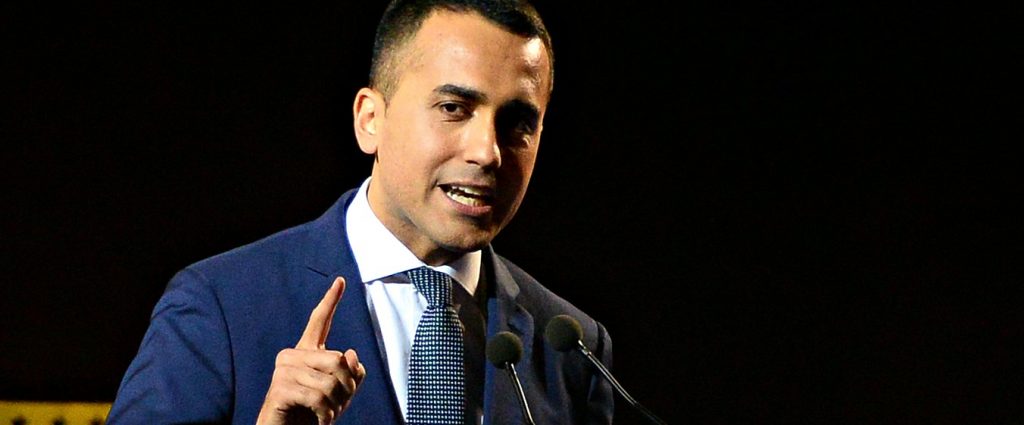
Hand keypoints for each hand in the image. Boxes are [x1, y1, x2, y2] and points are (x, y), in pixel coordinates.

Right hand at [256, 277, 366, 424]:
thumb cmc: (314, 413)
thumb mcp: (341, 392)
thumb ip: (351, 372)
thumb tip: (350, 353)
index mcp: (307, 352)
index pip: (320, 321)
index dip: (331, 300)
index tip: (340, 280)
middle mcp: (292, 355)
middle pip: (338, 360)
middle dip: (346, 388)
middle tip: (335, 405)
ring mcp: (283, 370)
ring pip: (330, 382)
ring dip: (335, 405)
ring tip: (325, 413)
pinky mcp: (279, 388)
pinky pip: (317, 397)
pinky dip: (325, 414)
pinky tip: (319, 419)